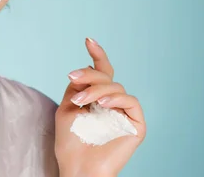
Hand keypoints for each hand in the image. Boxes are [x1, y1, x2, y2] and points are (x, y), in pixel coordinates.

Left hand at [55, 38, 145, 176]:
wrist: (77, 169)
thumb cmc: (70, 144)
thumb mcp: (67, 108)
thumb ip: (77, 87)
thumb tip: (85, 67)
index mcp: (98, 99)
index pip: (102, 72)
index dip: (97, 55)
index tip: (88, 40)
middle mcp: (113, 104)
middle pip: (106, 77)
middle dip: (88, 75)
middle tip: (72, 78)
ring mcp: (125, 114)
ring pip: (116, 87)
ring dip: (96, 89)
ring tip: (81, 101)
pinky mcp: (136, 125)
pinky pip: (131, 101)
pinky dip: (116, 98)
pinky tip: (102, 103)